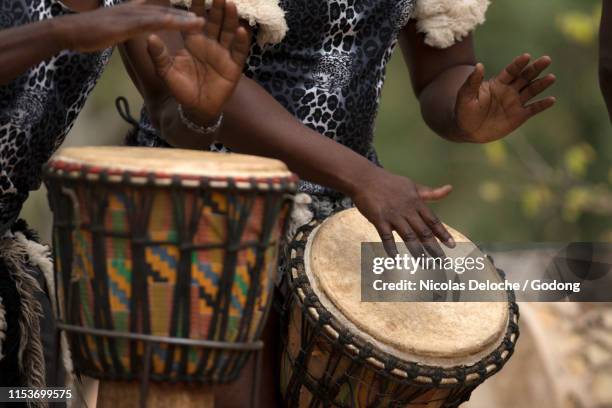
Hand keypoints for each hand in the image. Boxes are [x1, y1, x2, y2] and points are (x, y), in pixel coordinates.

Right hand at [58, 0, 204, 52]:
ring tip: (202, 21)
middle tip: (206, 15)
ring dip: (184, 18)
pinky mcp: (126, 25)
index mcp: (133, 11)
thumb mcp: (112, 27)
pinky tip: (181, 24)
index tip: (195, 14)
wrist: (68, 32)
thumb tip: (134, 27)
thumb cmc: (88, 32)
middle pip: (166, 9)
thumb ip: (127, 25)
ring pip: (163, 15)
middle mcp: (134, 9)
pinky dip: (167, 22)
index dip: (177, 11)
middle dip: (186, 12)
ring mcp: (131, 15)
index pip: (159, 8)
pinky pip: (151, 23)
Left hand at [146, 0, 250, 124]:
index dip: (195, 5)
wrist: (196, 109)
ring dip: (230, 18)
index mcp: (193, 41)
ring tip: (230, 4)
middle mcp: (210, 43)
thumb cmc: (182, 90)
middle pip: (215, 21)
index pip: (194, 18)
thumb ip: (158, 55)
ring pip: (228, 31)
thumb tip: (149, 37)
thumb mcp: (166, 72)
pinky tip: (241, 30)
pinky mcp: (234, 66)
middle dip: (216, 6)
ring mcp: (223, 53)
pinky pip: (239, 51)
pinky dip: (241, 40)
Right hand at [350, 167, 454, 257]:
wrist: (365, 178)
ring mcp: (393, 215)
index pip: (433, 220)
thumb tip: (450, 189)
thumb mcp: (412, 186)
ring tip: (424, 263)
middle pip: (423, 231)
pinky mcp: (379, 219)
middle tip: (442, 261)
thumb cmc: (390, 183)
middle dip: (433, 247)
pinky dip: (390, 247)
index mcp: (416, 202)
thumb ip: (430, 192)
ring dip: (417, 251)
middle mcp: (407, 210)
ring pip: (408, 236)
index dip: (443, 234)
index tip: (452, 246)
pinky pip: (386, 236)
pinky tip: (395, 257)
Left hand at [455, 54, 556, 142]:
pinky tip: (552, 100)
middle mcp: (509, 91)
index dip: (518, 64)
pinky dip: (542, 105)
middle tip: (546, 59)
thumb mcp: (466, 95)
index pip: (510, 71)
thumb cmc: (464, 110)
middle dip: (535, 68)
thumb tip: (478, 65)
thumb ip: (472, 81)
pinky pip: (533, 109)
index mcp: (498, 83)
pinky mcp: (519, 116)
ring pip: (531, 91)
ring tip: (551, 77)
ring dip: (541, 84)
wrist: (466, 130)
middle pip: (525, 77)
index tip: (526, 56)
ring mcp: (515, 103)